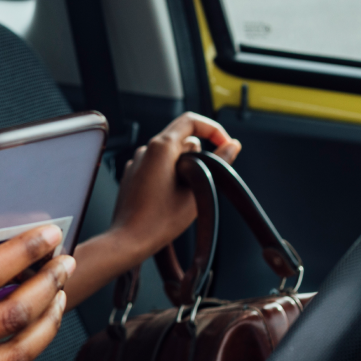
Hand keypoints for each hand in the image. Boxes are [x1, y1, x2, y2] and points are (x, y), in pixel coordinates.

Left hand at [110, 112, 241, 255]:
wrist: (129, 240)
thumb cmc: (159, 221)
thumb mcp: (199, 190)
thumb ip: (219, 163)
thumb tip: (232, 146)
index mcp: (160, 147)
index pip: (190, 120)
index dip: (213, 128)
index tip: (226, 144)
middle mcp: (145, 150)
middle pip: (182, 139)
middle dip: (199, 156)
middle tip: (205, 182)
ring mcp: (137, 162)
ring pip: (171, 154)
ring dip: (185, 167)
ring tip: (187, 195)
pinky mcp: (134, 175)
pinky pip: (158, 166)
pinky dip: (171, 175)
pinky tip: (172, 198)